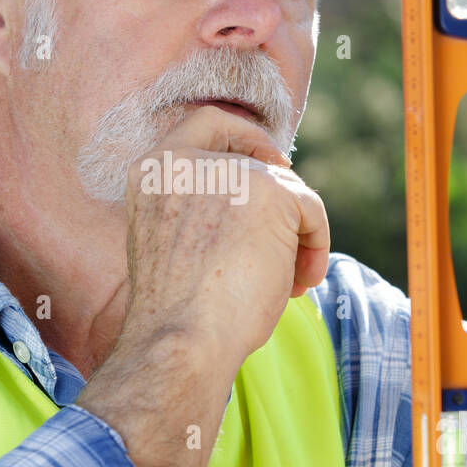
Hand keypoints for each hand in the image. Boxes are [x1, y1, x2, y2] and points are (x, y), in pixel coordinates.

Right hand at [123, 104, 329, 361]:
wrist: (182, 342)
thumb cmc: (178, 319)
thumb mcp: (178, 246)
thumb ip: (206, 212)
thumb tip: (264, 211)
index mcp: (151, 174)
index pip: (205, 124)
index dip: (244, 138)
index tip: (269, 166)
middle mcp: (182, 161)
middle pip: (256, 164)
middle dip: (279, 208)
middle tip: (290, 250)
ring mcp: (224, 171)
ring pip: (286, 189)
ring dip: (296, 235)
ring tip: (291, 281)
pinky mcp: (267, 189)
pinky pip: (309, 207)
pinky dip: (315, 243)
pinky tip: (303, 281)